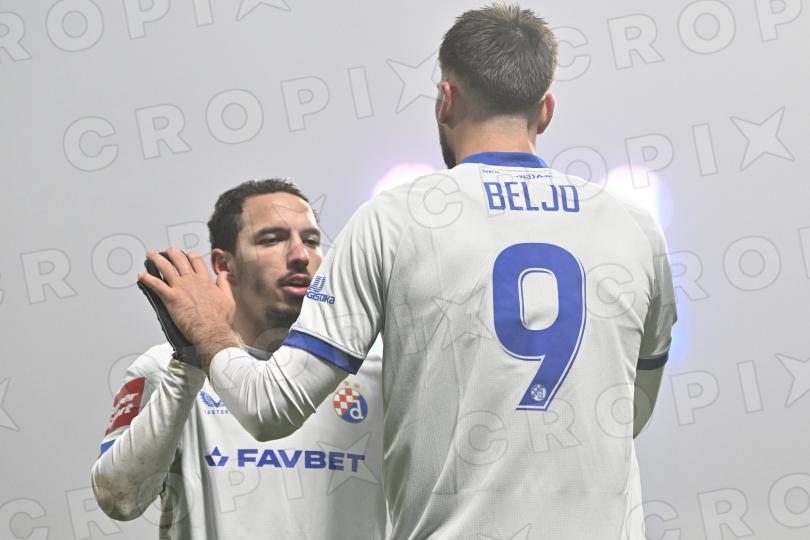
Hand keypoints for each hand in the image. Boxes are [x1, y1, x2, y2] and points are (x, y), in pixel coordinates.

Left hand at [137, 248, 238, 368]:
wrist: (211, 331)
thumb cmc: (220, 319)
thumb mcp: (228, 299)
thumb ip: (225, 284)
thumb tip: (224, 274)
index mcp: (205, 280)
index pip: (196, 261)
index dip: (190, 255)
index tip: (187, 253)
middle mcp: (192, 280)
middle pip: (179, 260)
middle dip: (171, 253)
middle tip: (167, 250)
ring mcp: (180, 288)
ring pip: (166, 268)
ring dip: (157, 259)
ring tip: (151, 255)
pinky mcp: (171, 297)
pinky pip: (156, 284)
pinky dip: (147, 279)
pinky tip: (141, 275)